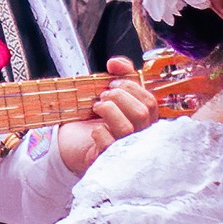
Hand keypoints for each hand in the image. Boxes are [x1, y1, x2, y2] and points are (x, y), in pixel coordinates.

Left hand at [55, 56, 158, 174]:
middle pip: (141, 113)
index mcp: (144, 121)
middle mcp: (140, 138)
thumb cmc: (93, 118)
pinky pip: (109, 143)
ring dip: (108, 110)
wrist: (71, 142)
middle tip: (103, 95)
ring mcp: (127, 151)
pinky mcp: (109, 160)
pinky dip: (99, 131)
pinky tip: (94, 130)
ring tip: (97, 107)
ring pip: (127, 127)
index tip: (113, 83)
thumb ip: (119, 74)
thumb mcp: (109, 93)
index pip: (150, 102)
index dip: (131, 87)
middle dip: (119, 97)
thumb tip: (116, 63)